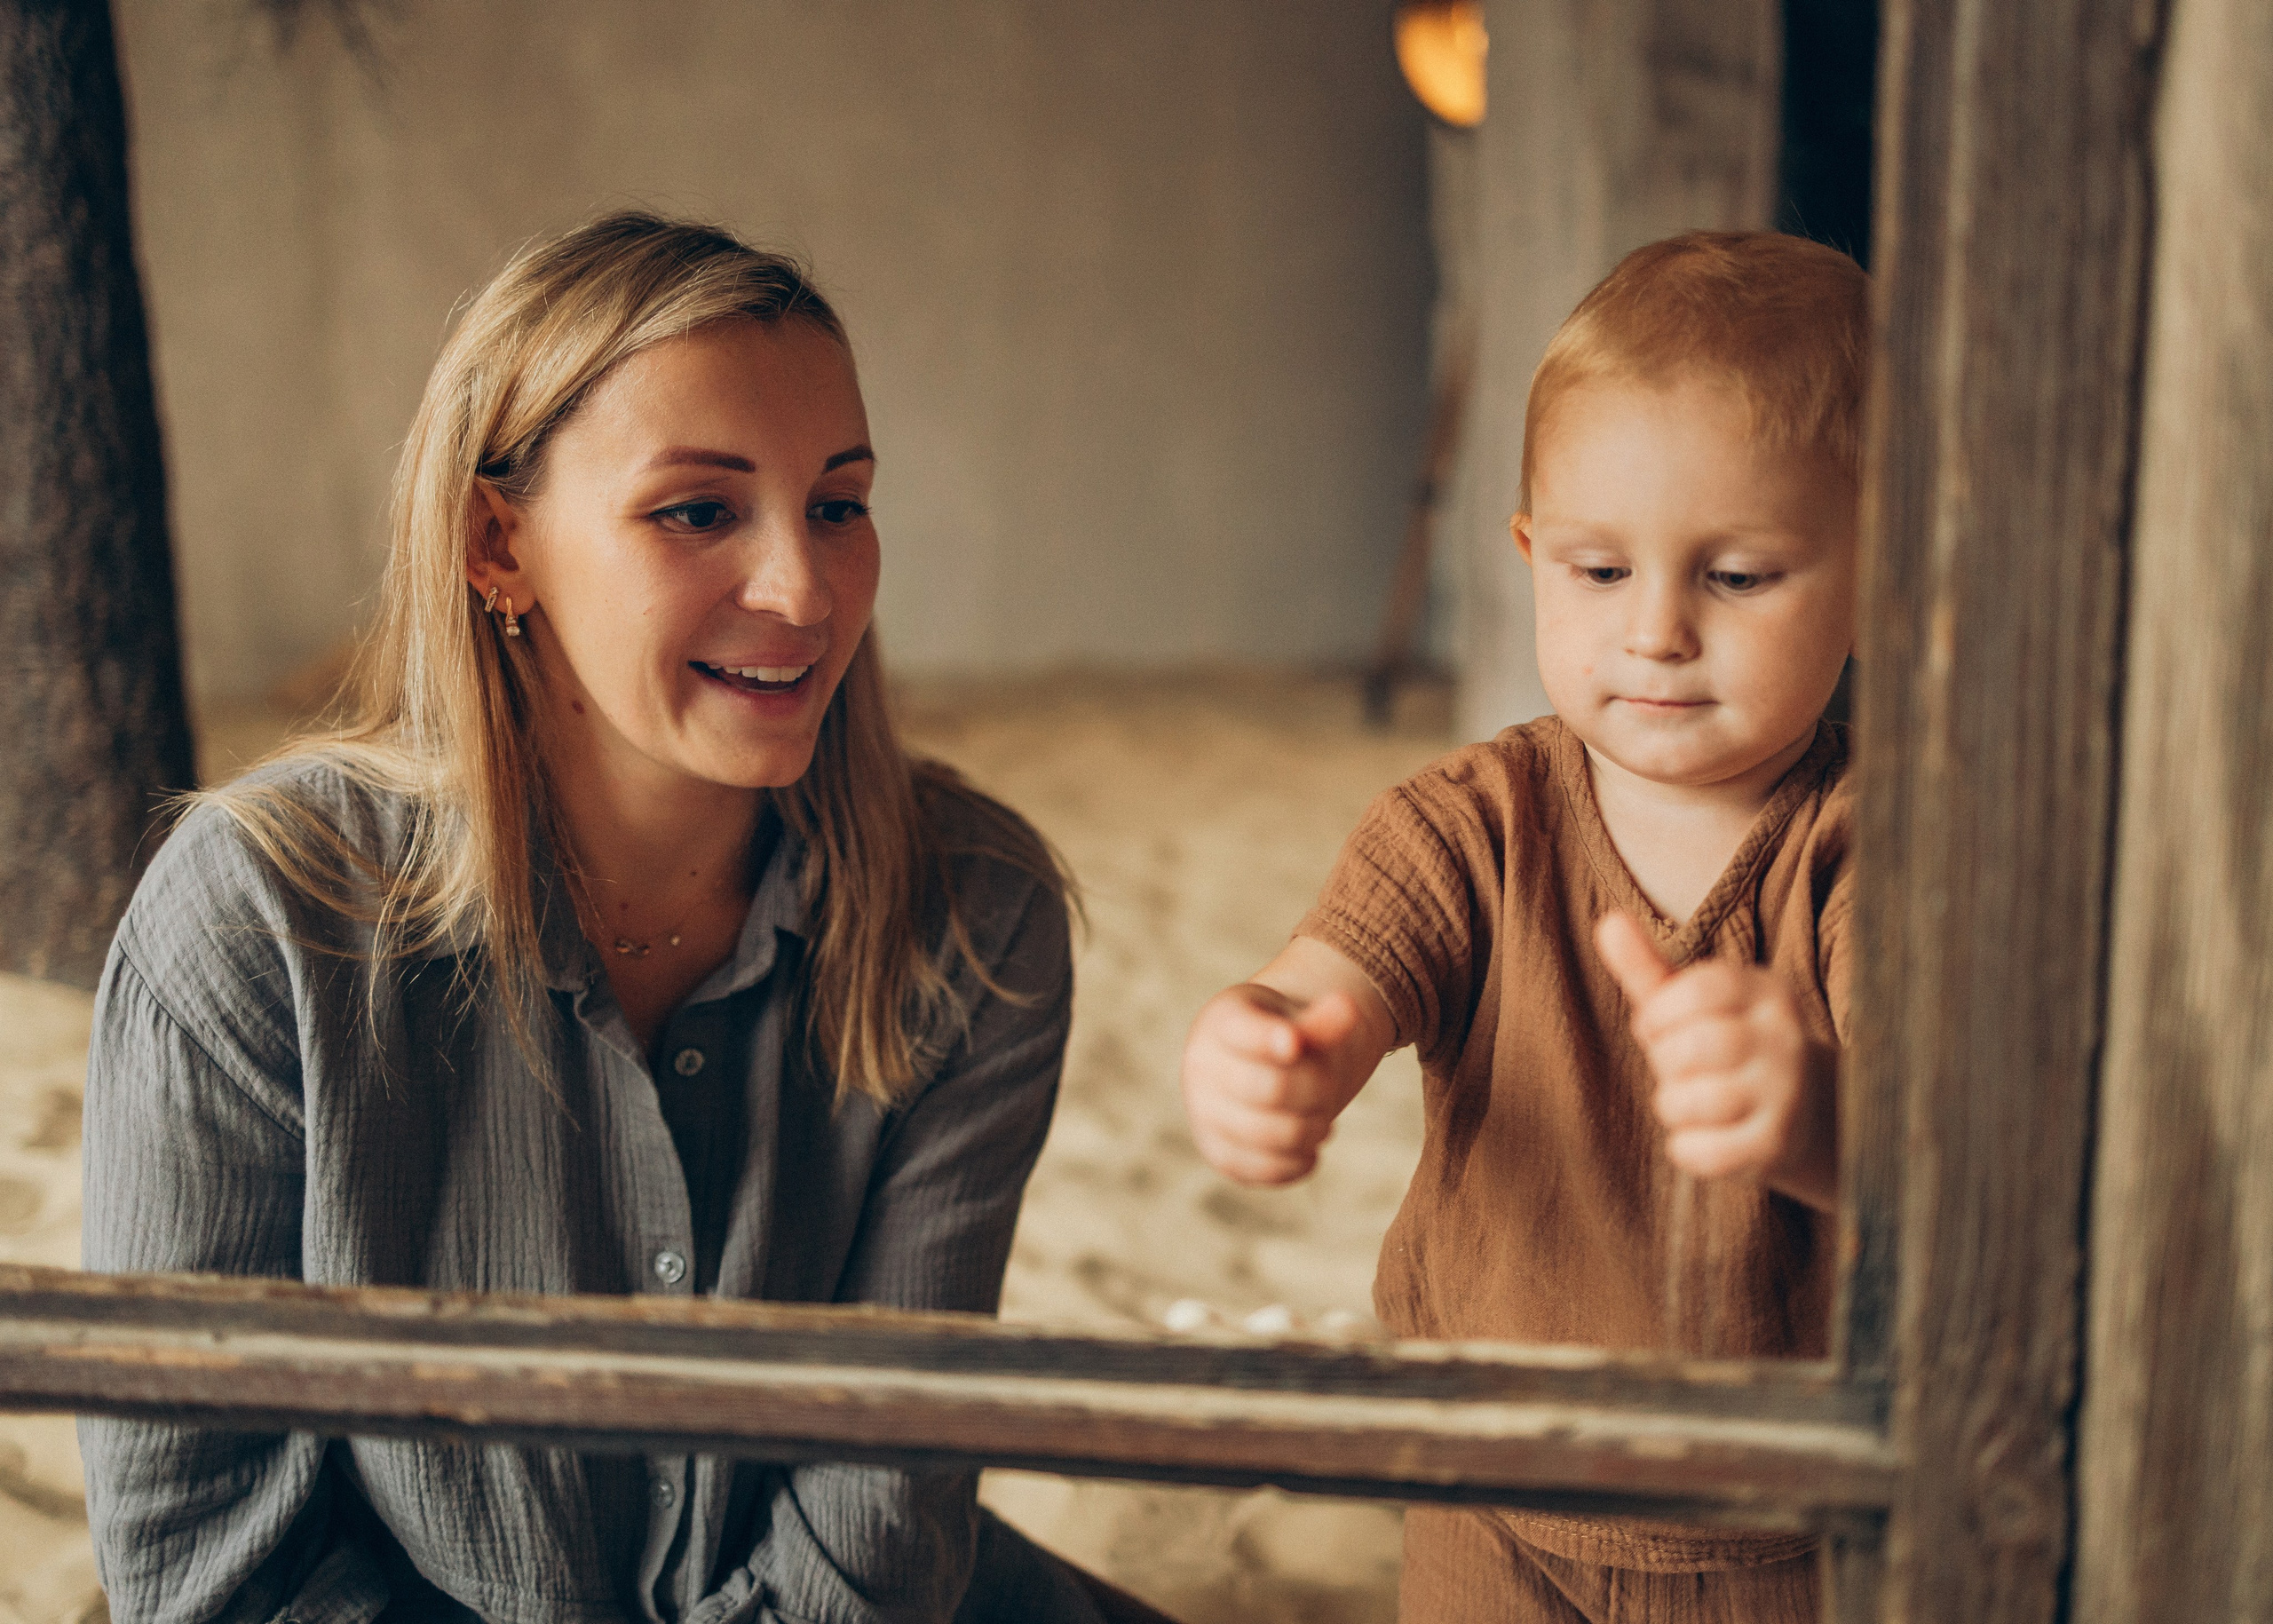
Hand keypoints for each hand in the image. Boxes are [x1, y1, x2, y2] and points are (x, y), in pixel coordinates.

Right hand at [1182, 983, 1369, 1186]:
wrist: (1243, 1069)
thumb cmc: (1276, 1039)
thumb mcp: (1296, 1020)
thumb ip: (1322, 1020)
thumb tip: (1348, 1008)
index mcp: (1223, 1022)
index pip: (1245, 1032)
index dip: (1270, 1039)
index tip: (1293, 1043)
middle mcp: (1203, 1068)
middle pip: (1273, 1088)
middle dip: (1317, 1089)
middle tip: (1328, 1087)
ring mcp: (1205, 1114)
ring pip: (1273, 1134)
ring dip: (1313, 1128)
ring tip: (1321, 1118)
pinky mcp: (1219, 1154)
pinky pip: (1268, 1169)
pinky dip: (1301, 1161)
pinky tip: (1310, 1146)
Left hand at [1594, 911, 1838, 1210]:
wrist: (1804, 1115)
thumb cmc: (1728, 1047)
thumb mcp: (1692, 1003)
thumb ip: (1648, 966)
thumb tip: (1607, 921)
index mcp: (1768, 992)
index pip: (1697, 990)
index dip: (1659, 1014)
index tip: (1660, 1026)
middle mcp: (1786, 1039)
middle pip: (1693, 1047)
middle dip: (1666, 1062)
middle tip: (1680, 1069)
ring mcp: (1788, 1095)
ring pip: (1691, 1101)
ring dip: (1673, 1105)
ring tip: (1694, 1101)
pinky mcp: (1778, 1147)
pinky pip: (1702, 1151)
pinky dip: (1687, 1148)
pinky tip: (1706, 1136)